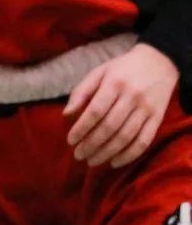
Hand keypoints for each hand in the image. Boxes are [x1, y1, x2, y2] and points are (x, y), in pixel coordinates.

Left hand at [66, 44, 178, 168]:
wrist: (159, 62)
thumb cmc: (122, 68)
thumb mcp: (99, 72)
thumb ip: (81, 92)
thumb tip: (66, 115)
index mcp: (114, 84)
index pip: (95, 111)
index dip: (81, 128)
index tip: (70, 141)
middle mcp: (132, 97)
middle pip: (110, 127)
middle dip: (91, 144)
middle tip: (78, 155)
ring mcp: (147, 109)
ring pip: (126, 137)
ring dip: (107, 152)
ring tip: (92, 161)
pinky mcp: (158, 118)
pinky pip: (144, 141)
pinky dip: (129, 155)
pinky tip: (115, 162)